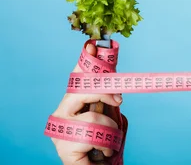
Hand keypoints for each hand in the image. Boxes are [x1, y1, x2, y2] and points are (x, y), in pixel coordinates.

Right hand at [50, 43, 123, 164]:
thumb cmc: (104, 141)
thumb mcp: (109, 114)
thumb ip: (109, 95)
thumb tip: (114, 69)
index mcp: (71, 104)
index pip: (77, 79)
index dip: (84, 63)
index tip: (92, 46)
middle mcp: (61, 115)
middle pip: (80, 92)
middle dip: (104, 92)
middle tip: (120, 98)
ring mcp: (61, 133)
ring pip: (93, 117)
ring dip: (112, 129)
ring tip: (111, 140)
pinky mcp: (66, 150)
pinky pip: (94, 138)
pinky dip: (107, 145)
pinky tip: (105, 152)